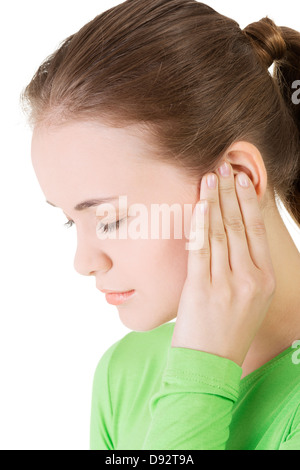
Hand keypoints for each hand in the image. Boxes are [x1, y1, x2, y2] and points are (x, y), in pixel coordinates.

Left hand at [171, 161, 276, 366]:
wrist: (210, 362)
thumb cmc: (228, 328)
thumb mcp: (250, 299)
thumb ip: (245, 268)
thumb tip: (232, 231)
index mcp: (265, 280)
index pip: (257, 231)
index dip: (249, 201)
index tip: (242, 178)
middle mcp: (250, 279)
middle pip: (240, 226)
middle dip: (230, 192)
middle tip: (223, 166)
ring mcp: (227, 284)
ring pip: (221, 232)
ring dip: (215, 201)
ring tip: (209, 176)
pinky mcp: (202, 289)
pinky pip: (202, 249)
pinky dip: (201, 224)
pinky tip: (200, 204)